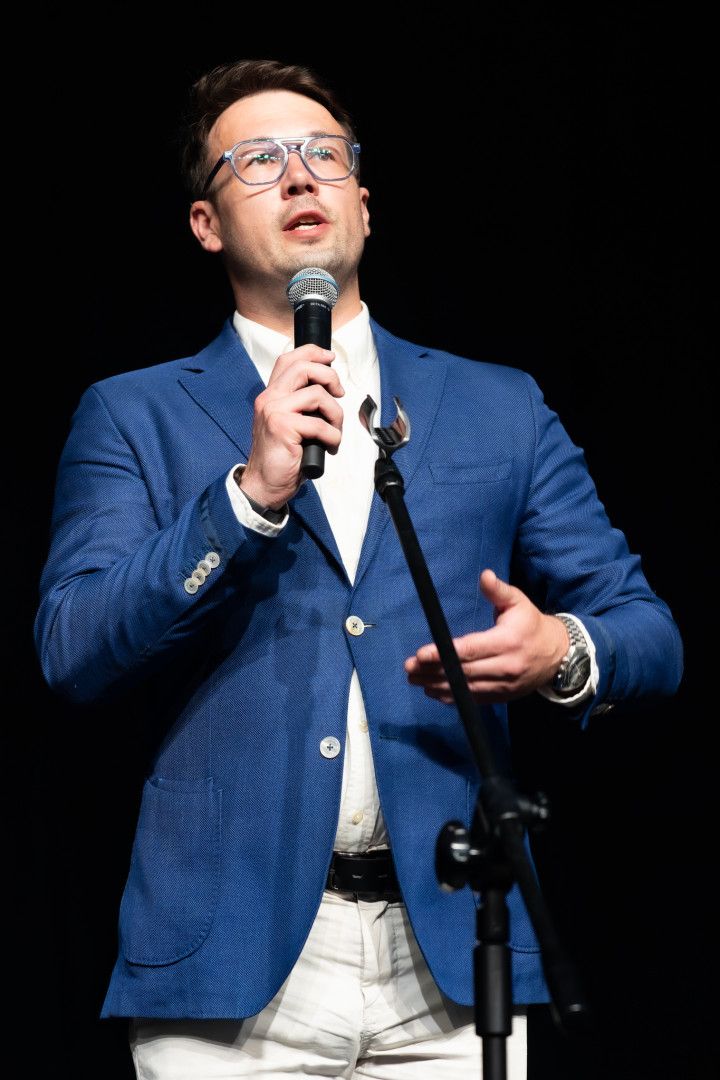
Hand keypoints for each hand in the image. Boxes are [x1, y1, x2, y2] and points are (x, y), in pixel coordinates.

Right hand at [239, 344, 343, 508]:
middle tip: (339, 394)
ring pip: (317, 394)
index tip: (330, 359)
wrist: (265, 484)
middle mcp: (269, 399)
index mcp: (271, 395)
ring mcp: (274, 412)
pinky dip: (333, 436)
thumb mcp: (290, 425)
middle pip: (304, 368)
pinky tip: (329, 446)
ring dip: (336, 415)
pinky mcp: (282, 427)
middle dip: (330, 377)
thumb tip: (330, 391)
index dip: (313, 353)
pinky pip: (319, 423)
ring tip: (334, 432)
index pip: (289, 359)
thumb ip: (301, 405)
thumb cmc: (282, 458)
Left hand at [404, 569, 568, 703]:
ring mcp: (504, 685)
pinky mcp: (502, 696)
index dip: (444, 653)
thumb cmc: (532, 624)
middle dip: (433, 670)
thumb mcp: (518, 603)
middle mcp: (505, 667)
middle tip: (409, 668)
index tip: (421, 654)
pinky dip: (452, 697)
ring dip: (437, 685)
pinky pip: (474, 699)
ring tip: (415, 679)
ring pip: (465, 689)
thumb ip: (498, 591)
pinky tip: (433, 691)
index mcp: (507, 642)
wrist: (558, 655)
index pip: (470, 650)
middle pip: (463, 672)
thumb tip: (484, 575)